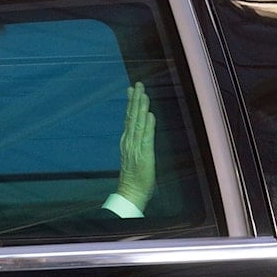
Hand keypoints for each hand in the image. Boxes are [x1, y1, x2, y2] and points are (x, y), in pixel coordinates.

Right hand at [116, 81, 155, 211]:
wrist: (130, 191)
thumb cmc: (134, 175)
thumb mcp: (133, 153)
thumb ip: (135, 139)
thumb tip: (141, 123)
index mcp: (126, 140)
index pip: (129, 118)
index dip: (131, 103)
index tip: (132, 89)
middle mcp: (129, 141)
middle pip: (132, 117)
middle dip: (135, 99)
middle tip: (137, 85)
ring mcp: (136, 147)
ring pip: (138, 123)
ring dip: (141, 108)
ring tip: (143, 94)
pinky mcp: (144, 154)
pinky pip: (146, 137)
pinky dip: (148, 125)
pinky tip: (150, 115)